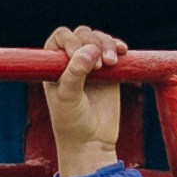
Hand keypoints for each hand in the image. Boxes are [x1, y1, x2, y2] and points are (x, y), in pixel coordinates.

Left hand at [42, 23, 125, 176]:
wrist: (92, 142)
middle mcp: (71, 61)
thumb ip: (75, 73)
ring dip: (107, 44)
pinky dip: (119, 47)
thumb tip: (90, 49)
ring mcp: (91, 64)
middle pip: (82, 34)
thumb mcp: (68, 97)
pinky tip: (123, 51)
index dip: (70, 41)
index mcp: (54, 64)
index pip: (61, 37)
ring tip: (112, 63)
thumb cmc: (71, 122)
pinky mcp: (110, 72)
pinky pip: (114, 50)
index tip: (76, 57)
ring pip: (99, 39)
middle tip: (99, 66)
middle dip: (93, 42)